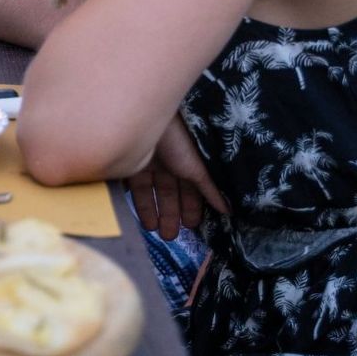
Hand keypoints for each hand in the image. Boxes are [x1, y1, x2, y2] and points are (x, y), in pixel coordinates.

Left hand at [127, 117, 228, 241]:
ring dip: (151, 212)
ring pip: (149, 192)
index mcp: (187, 162)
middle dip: (170, 215)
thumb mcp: (196, 168)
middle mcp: (167, 163)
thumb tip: (228, 210)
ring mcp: (147, 162)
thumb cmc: (178, 139)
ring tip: (154, 231)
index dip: (192, 207)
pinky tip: (137, 216)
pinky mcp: (129, 162)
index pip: (192, 190)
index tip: (192, 226)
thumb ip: (209, 189)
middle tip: (170, 237)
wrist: (147, 118)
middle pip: (169, 194)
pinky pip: (133, 185)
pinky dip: (136, 201)